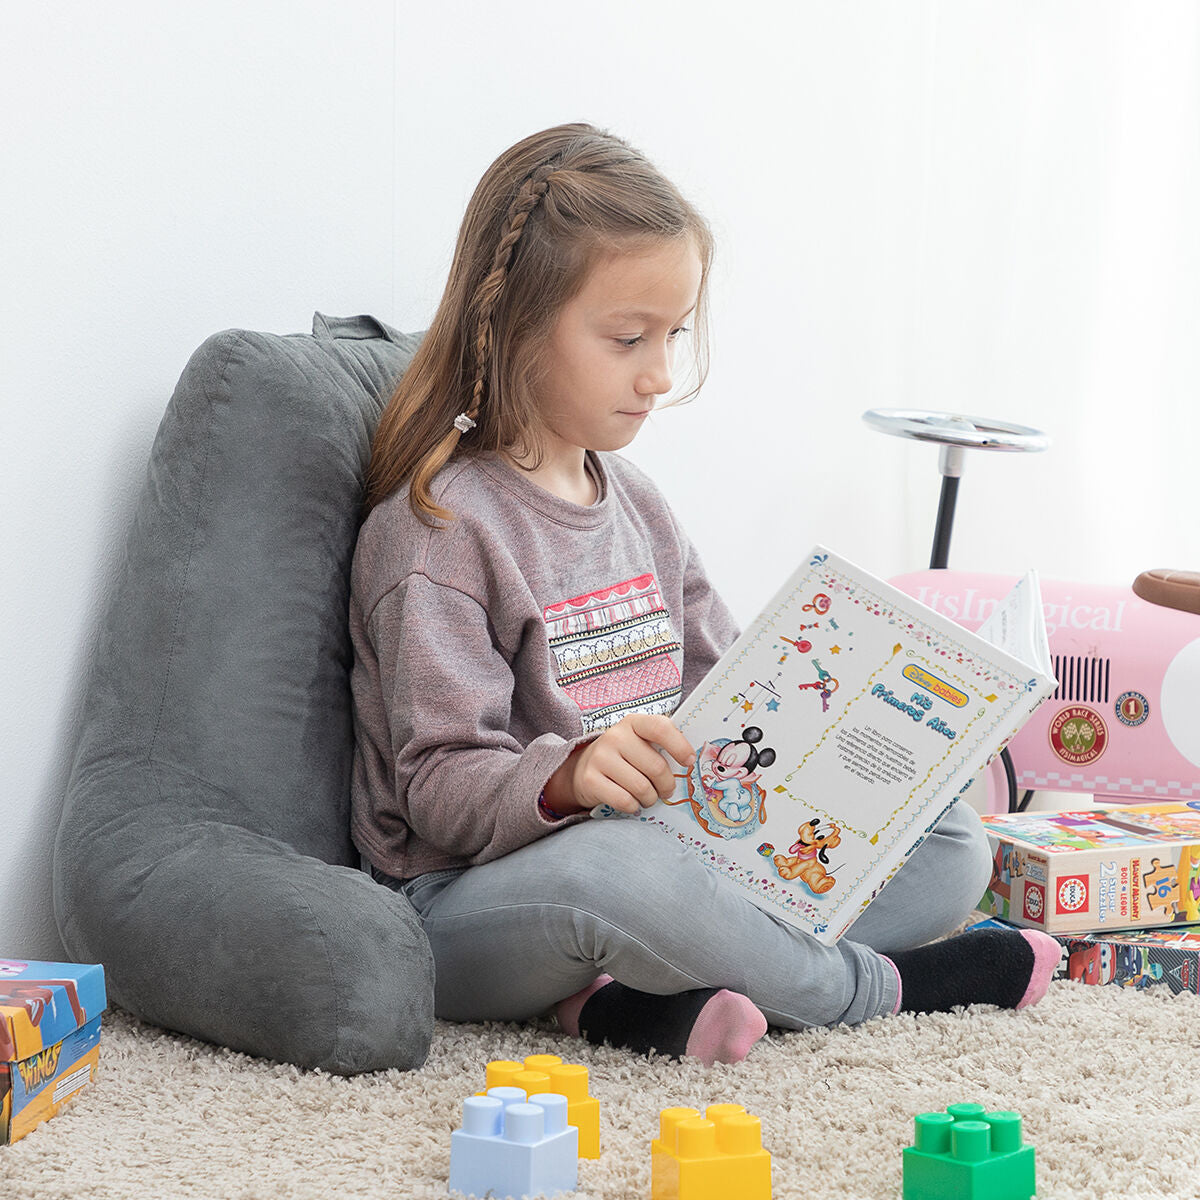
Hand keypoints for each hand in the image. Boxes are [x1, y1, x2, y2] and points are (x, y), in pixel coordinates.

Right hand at [543, 714, 694, 815]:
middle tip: (666, 791)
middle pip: (656, 767)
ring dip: (650, 798)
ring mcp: (600, 757)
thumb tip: (690, 762)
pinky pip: (624, 800)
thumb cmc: (624, 756)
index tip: (688, 762)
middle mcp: (615, 736)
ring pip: (641, 787)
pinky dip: (633, 806)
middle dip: (666, 785)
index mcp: (633, 723)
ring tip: (648, 797)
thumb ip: (662, 745)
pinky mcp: (590, 780)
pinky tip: (632, 803)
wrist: (583, 768)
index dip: (679, 746)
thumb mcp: (640, 742)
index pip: (660, 728)